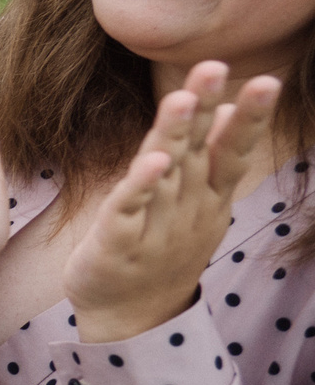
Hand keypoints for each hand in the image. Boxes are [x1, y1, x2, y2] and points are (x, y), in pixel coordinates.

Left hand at [65, 63, 279, 342]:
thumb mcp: (195, 203)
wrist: (132, 317)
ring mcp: (156, 225)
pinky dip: (139, 185)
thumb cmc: (162, 247)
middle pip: (198, 151)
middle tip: (217, 67)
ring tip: (183, 100)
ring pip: (165, 172)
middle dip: (208, 108)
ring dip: (174, 135)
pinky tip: (150, 162)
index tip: (266, 80)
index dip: (248, 117)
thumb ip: (208, 158)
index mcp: (206, 196)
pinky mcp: (118, 242)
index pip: (230, 150)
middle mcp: (187, 207)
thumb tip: (226, 108)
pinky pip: (128, 209)